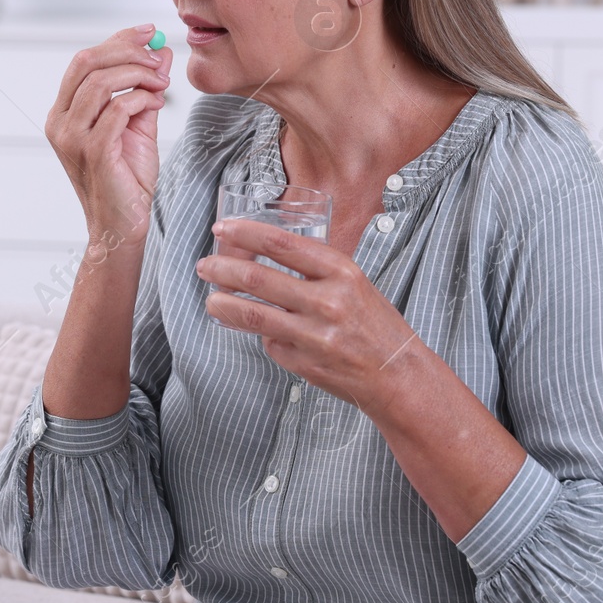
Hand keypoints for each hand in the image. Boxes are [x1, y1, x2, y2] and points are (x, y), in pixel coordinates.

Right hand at [45, 25, 173, 248]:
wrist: (124, 224)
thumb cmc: (127, 180)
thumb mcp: (137, 125)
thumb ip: (145, 89)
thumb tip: (161, 53)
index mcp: (63, 113)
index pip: (83, 61)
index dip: (116, 40)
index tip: (147, 33)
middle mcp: (60, 123)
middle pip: (87, 63)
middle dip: (127, 51)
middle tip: (157, 57)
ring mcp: (73, 139)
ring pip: (102, 83)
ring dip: (139, 75)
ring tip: (162, 85)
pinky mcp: (95, 153)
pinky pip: (118, 110)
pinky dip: (142, 99)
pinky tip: (157, 104)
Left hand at [194, 218, 422, 416]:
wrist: (397, 374)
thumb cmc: (374, 324)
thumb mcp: (353, 282)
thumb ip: (313, 269)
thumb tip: (261, 253)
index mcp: (341, 272)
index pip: (280, 243)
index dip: (245, 233)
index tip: (223, 228)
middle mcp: (326, 301)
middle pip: (256, 277)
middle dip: (221, 269)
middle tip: (205, 266)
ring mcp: (313, 335)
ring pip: (251, 314)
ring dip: (222, 303)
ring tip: (211, 299)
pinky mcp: (303, 363)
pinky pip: (270, 343)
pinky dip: (262, 335)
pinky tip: (265, 332)